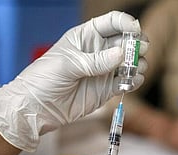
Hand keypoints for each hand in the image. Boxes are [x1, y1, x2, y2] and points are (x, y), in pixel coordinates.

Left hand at [0, 11, 147, 151]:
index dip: (125, 23)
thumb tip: (120, 55)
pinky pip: (126, 82)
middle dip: (136, 44)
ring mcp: (103, 71)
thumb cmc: (43, 79)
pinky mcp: (106, 90)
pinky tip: (133, 81)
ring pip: (129, 62)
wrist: (36, 108)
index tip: (134, 29)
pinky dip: (134, 81)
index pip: (111, 22)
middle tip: (140, 50)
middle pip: (125, 42)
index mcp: (85, 37)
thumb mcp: (66, 65)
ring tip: (135, 69)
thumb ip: (94, 61)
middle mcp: (97, 52)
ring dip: (138, 63)